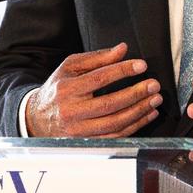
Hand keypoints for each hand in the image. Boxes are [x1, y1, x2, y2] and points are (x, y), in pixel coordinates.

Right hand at [25, 43, 161, 137]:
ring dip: (139, 112)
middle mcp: (71, 112)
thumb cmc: (58, 88)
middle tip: (154, 85)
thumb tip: (122, 49)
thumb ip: (97, 58)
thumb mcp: (70, 67)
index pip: (98, 79)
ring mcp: (79, 131)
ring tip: (155, 100)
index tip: (141, 65)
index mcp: (66, 89)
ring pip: (114, 123)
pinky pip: (115, 136)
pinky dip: (135, 126)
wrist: (37, 119)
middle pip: (108, 104)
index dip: (122, 71)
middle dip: (135, 94)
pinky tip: (147, 114)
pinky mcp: (87, 143)